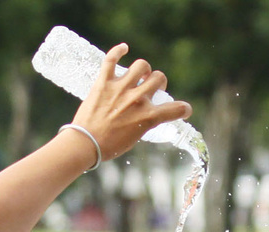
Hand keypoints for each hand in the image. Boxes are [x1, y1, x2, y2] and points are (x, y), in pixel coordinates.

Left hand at [68, 43, 192, 160]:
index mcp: (148, 116)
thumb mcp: (135, 137)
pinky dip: (118, 50)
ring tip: (139, 74)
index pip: (175, 109)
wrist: (84, 144)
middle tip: (151, 87)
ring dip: (143, 69)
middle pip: (158, 78)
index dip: (183, 109)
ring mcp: (120, 88)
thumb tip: (148, 113)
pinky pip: (111, 59)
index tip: (184, 109)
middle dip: (159, 82)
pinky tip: (124, 48)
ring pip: (141, 66)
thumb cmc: (109, 145)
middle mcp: (137, 99)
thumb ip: (145, 121)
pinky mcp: (103, 82)